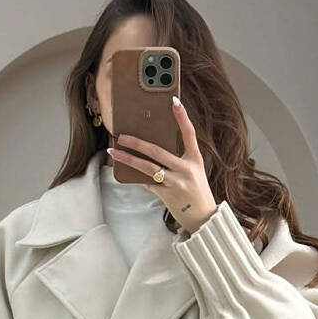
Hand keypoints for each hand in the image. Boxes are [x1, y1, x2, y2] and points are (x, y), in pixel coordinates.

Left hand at [108, 97, 217, 234]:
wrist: (202, 216)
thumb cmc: (196, 190)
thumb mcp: (192, 171)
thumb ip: (178, 159)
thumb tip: (152, 149)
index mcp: (195, 159)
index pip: (189, 133)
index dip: (182, 117)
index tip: (175, 101)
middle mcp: (186, 169)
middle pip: (158, 151)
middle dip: (137, 143)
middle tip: (122, 136)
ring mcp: (176, 182)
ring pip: (147, 168)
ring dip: (128, 159)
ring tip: (114, 151)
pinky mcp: (167, 194)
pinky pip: (147, 183)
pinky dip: (137, 178)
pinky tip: (125, 173)